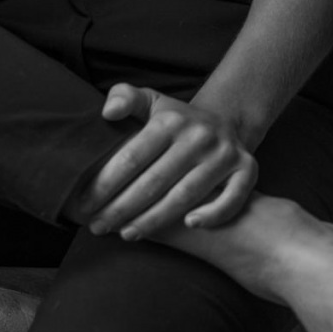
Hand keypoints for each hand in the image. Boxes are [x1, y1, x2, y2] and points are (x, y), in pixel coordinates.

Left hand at [76, 83, 257, 240]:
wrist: (224, 122)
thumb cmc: (175, 120)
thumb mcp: (150, 101)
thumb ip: (124, 98)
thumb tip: (107, 113)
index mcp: (170, 120)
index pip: (132, 157)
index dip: (105, 184)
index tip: (84, 204)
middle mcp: (199, 136)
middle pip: (154, 181)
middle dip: (121, 208)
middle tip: (98, 227)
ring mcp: (224, 154)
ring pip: (186, 196)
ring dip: (154, 219)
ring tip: (127, 234)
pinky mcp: (247, 169)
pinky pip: (233, 198)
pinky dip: (212, 214)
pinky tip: (189, 226)